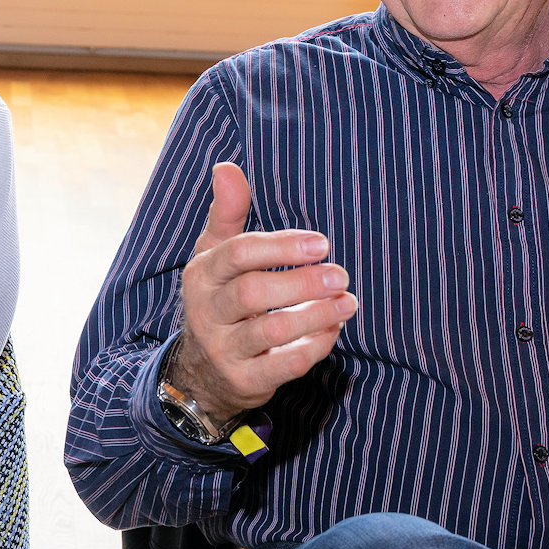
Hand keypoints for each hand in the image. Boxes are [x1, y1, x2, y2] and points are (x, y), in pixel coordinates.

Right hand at [171, 162, 356, 424]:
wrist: (201, 372)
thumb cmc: (220, 299)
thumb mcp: (215, 256)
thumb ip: (227, 213)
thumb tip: (226, 167)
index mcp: (202, 274)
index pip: (238, 254)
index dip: (282, 246)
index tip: (321, 243)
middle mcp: (206, 313)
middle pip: (253, 293)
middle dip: (302, 282)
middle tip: (340, 274)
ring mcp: (223, 350)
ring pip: (272, 331)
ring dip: (316, 314)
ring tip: (347, 301)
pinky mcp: (245, 381)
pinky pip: (285, 365)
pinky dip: (314, 347)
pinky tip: (333, 329)